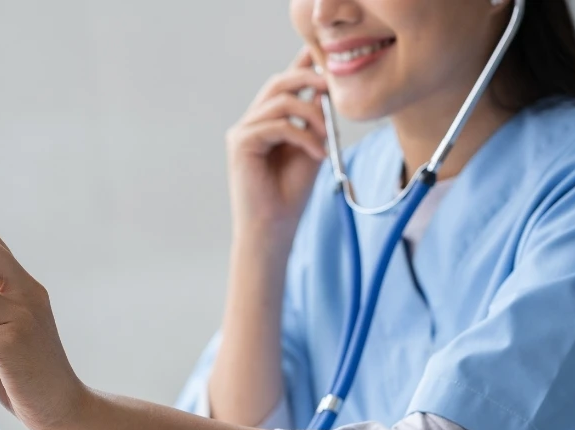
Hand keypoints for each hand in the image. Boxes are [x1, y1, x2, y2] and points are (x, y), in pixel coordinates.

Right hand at [227, 47, 327, 240]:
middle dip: (309, 79)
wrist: (273, 227)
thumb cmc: (290, 194)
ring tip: (326, 139)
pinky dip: (302, 136)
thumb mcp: (311, 149)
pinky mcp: (240, 143)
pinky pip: (277, 125)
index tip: (328, 57)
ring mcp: (243, 132)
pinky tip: (317, 154)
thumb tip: (324, 90)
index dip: (303, 64)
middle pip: (279, 82)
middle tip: (333, 88)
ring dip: (311, 115)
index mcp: (268, 121)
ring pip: (280, 100)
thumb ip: (314, 121)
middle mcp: (252, 122)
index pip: (285, 84)